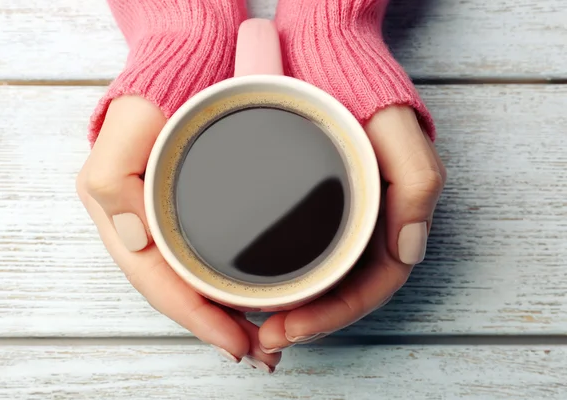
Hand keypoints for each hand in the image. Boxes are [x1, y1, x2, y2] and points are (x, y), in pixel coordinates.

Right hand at [77, 96, 280, 371]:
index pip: (161, 285)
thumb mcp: (120, 136)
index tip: (237, 345)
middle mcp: (145, 230)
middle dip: (217, 329)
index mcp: (123, 221)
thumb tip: (133, 240)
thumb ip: (112, 183)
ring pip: (195, 284)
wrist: (186, 66)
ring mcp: (168, 225)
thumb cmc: (152, 100)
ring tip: (262, 340)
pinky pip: (206, 263)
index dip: (198, 320)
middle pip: (180, 294)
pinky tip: (249, 301)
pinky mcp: (191, 215)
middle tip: (261, 353)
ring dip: (225, 316)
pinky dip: (227, 288)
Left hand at [258, 106, 445, 351]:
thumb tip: (411, 247)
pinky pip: (309, 255)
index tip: (292, 327)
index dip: (335, 314)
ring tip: (259, 324)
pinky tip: (263, 287)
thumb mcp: (398, 128)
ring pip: (327, 280)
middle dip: (311, 321)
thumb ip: (417, 180)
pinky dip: (290, 278)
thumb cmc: (363, 91)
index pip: (371, 285)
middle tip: (267, 336)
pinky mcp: (317, 207)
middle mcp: (370, 224)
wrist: (324, 55)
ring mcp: (344, 218)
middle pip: (346, 291)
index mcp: (395, 216)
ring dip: (299, 308)